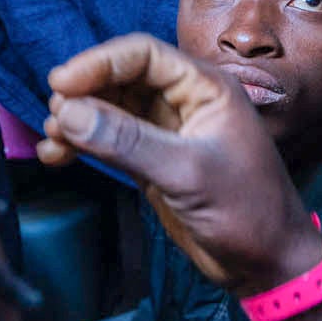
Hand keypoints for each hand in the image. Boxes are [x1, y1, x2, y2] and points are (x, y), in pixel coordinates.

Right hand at [38, 34, 318, 294]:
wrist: (267, 265)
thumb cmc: (245, 211)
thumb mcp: (186, 172)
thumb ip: (127, 141)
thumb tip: (67, 112)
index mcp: (204, 87)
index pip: (142, 55)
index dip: (99, 63)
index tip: (60, 85)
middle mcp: (183, 100)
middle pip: (120, 78)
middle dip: (83, 93)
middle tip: (55, 119)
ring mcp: (166, 130)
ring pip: (109, 108)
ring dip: (77, 120)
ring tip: (54, 141)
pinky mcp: (152, 160)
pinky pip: (109, 140)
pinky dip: (82, 144)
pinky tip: (57, 156)